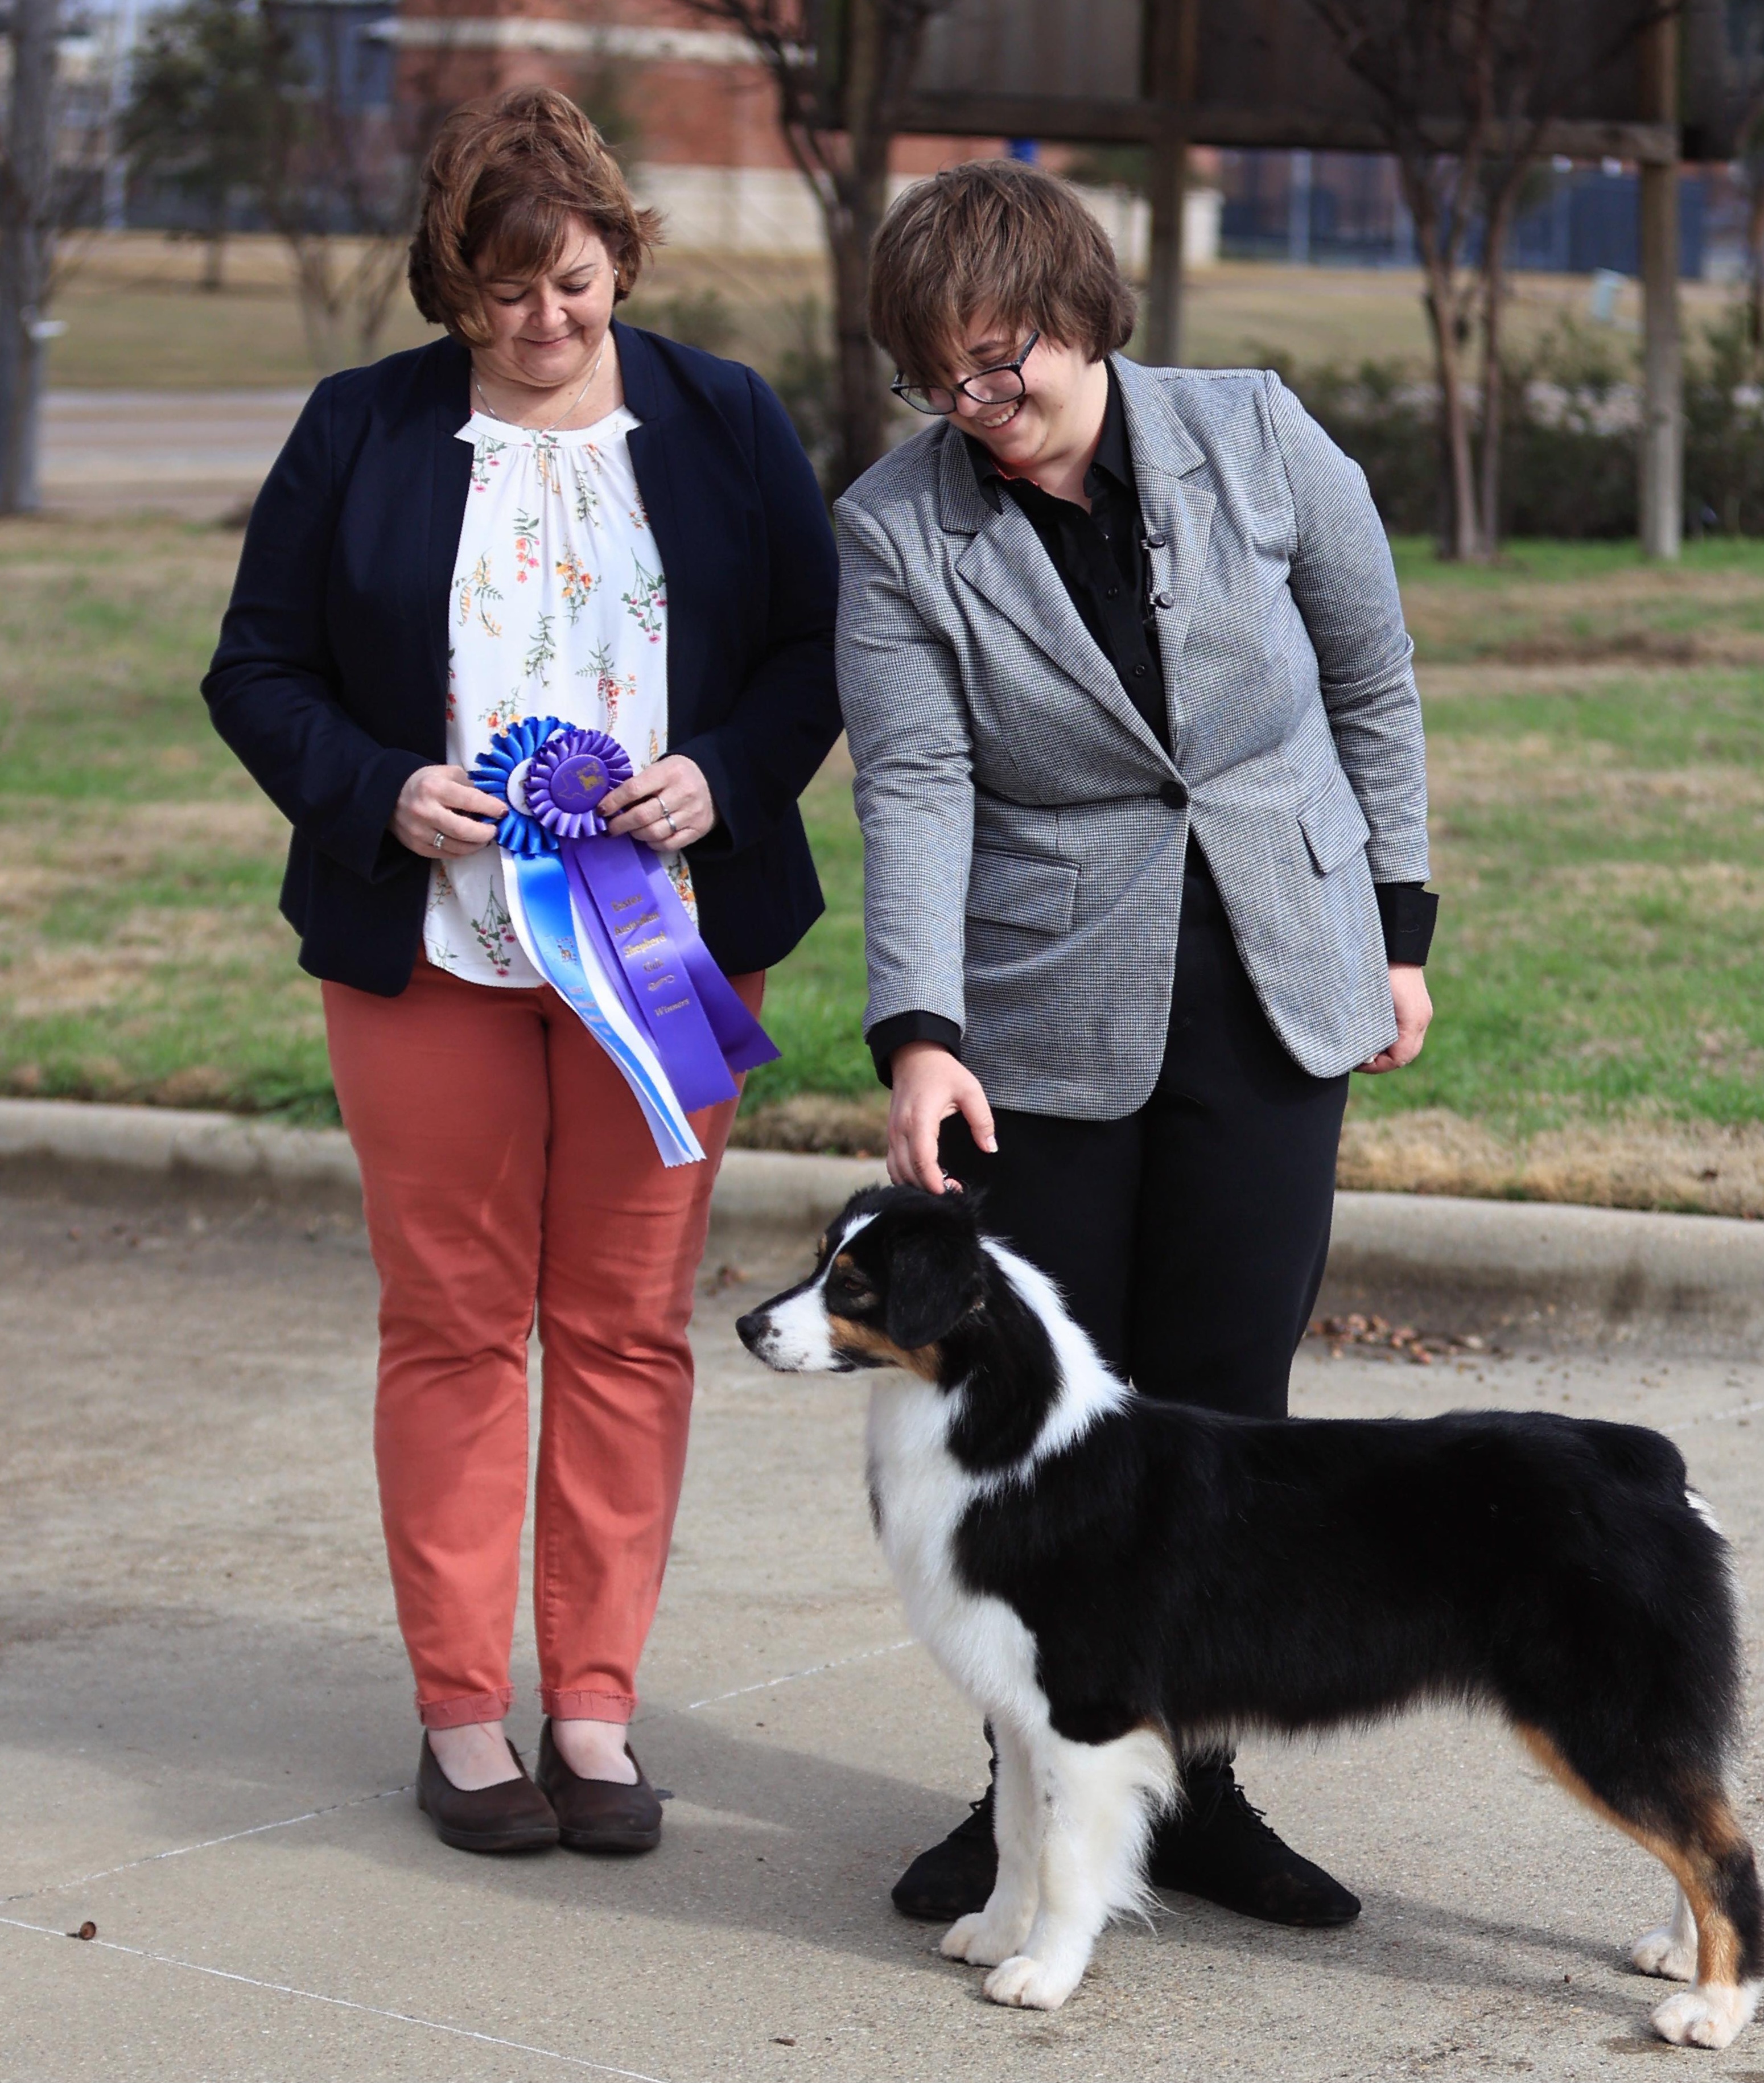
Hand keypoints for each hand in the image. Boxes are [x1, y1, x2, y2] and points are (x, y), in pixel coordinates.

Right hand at [391, 764, 504, 858]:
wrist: (390, 795)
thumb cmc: (426, 782)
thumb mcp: (447, 773)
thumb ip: (470, 786)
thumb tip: (492, 803)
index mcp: (434, 788)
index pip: (469, 800)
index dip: (490, 808)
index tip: (503, 811)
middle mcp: (425, 811)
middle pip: (464, 831)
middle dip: (486, 833)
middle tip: (494, 830)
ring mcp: (419, 832)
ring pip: (457, 847)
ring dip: (476, 845)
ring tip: (483, 837)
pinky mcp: (416, 846)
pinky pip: (446, 854)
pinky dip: (462, 851)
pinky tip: (468, 843)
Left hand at [599, 753, 716, 853]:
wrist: (714, 781)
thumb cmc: (679, 774)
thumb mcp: (661, 768)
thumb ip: (640, 784)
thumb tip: (612, 805)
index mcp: (668, 773)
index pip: (634, 789)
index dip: (614, 802)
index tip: (601, 810)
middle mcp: (682, 793)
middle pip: (643, 815)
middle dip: (621, 824)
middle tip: (610, 827)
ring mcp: (691, 813)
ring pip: (654, 833)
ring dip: (636, 834)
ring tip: (630, 831)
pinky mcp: (698, 830)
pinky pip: (669, 844)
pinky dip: (653, 844)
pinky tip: (648, 838)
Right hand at [888, 1042, 996, 1192]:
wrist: (913, 1056)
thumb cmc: (942, 1072)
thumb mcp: (970, 1089)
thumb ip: (982, 1120)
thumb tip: (990, 1147)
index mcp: (919, 1118)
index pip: (922, 1159)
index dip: (934, 1181)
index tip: (951, 1192)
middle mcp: (900, 1129)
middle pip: (908, 1171)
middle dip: (928, 1188)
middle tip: (954, 1192)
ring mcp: (891, 1133)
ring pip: (897, 1171)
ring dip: (916, 1185)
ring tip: (942, 1186)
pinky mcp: (890, 1135)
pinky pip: (893, 1164)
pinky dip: (906, 1176)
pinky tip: (926, 1178)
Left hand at [1357, 964, 1432, 1072]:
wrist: (1394, 945)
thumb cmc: (1377, 971)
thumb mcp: (1370, 1003)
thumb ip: (1368, 1027)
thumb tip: (1358, 1050)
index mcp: (1412, 1021)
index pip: (1399, 1058)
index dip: (1376, 1066)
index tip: (1356, 1063)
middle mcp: (1421, 1020)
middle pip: (1405, 1055)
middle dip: (1382, 1061)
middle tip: (1358, 1059)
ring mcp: (1422, 1013)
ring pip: (1408, 1044)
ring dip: (1387, 1050)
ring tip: (1364, 1047)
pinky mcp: (1417, 1007)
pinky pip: (1408, 1031)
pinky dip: (1392, 1038)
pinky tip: (1374, 1033)